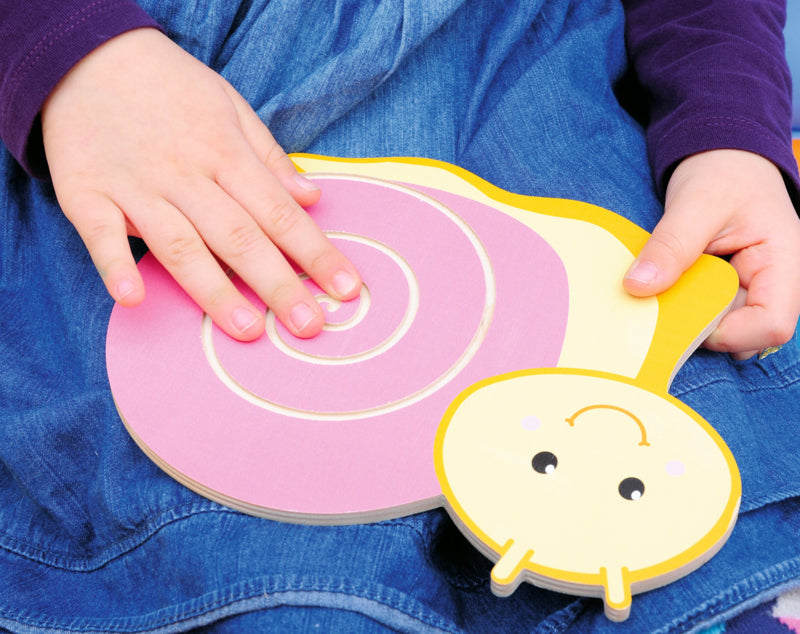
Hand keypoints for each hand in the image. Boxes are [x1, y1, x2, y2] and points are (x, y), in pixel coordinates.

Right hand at [41, 28, 360, 340]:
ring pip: (181, 246)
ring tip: (248, 329)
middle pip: (240, 238)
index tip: (347, 289)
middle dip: (279, 285)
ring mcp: (136, 187)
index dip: (316, 254)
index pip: (281, 214)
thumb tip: (313, 198)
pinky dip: (116, 267)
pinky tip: (134, 298)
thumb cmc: (170, 88)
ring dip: (215, 291)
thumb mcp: (231, 108)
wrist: (86, 56)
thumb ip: (271, 159)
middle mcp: (186, 174)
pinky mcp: (87, 195)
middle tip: (309, 326)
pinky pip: (101, 236)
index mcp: (226, 153)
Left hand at [623, 149, 799, 358]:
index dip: (730, 333)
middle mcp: (774, 283)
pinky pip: (709, 314)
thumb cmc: (720, 172)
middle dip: (704, 329)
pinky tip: (666, 292)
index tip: (686, 315)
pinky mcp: (728, 290)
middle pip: (749, 335)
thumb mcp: (695, 203)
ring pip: (726, 328)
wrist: (719, 158)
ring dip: (692, 321)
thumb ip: (671, 245)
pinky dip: (685, 310)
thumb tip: (637, 287)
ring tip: (664, 294)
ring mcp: (751, 289)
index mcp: (784, 261)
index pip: (773, 323)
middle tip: (664, 306)